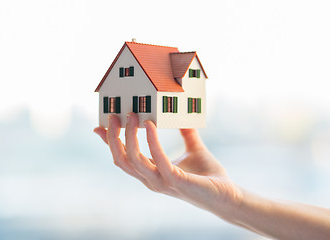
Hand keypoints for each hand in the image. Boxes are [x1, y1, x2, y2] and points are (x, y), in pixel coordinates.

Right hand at [94, 113, 242, 219]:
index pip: (124, 158)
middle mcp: (152, 180)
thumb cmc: (209, 174)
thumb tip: (182, 115)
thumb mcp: (193, 148)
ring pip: (133, 160)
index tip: (101, 125)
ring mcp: (162, 182)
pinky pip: (158, 160)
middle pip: (121, 160)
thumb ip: (185, 133)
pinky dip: (152, 142)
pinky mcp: (176, 181)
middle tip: (113, 115)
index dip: (110, 142)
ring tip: (132, 115)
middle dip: (113, 137)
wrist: (227, 195)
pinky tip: (152, 125)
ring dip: (129, 136)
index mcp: (152, 173)